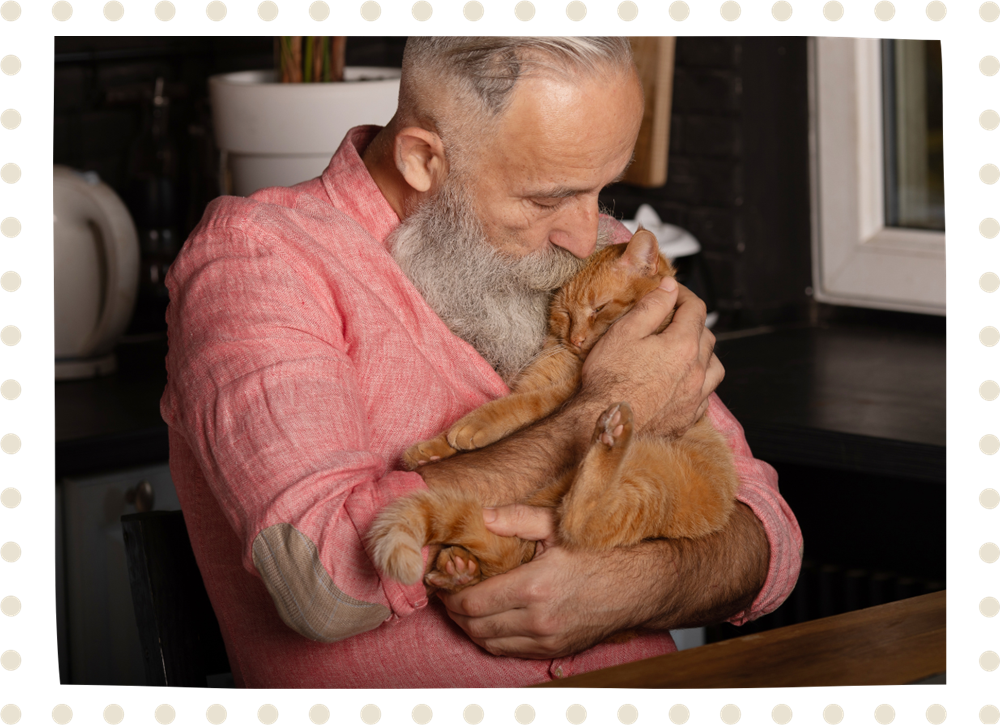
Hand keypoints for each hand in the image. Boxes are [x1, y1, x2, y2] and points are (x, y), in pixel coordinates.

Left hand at [435, 504, 634, 657]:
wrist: (637, 586)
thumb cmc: (597, 552)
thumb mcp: (557, 526)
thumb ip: (516, 519)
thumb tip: (482, 516)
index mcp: (534, 586)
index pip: (473, 602)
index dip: (451, 595)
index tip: (444, 583)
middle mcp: (537, 620)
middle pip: (476, 627)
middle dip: (455, 612)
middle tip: (449, 595)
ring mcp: (546, 640)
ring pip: (489, 643)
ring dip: (470, 628)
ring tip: (464, 608)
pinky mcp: (554, 651)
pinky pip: (509, 652)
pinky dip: (492, 639)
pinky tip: (490, 620)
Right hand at [580, 280, 723, 439]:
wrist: (606, 425)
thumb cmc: (609, 380)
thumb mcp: (624, 333)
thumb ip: (651, 306)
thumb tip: (669, 287)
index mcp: (683, 346)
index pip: (696, 309)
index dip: (684, 295)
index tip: (673, 292)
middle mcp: (696, 372)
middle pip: (707, 337)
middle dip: (693, 323)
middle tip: (673, 319)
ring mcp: (694, 398)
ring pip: (714, 368)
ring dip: (704, 355)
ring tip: (685, 352)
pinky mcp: (687, 419)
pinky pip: (705, 396)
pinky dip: (699, 384)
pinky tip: (683, 383)